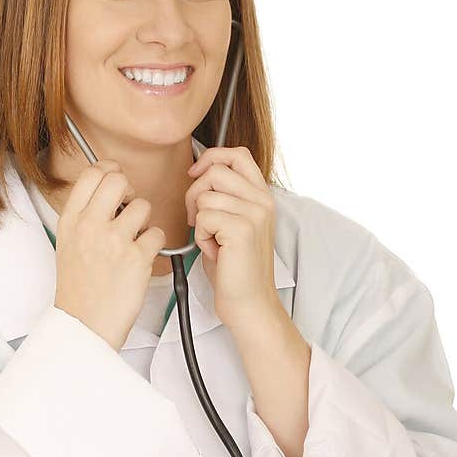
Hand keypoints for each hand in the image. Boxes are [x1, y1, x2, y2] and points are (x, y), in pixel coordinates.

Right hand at [53, 160, 165, 350]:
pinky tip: (141, 259)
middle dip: (130, 191)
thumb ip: (85, 215)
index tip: (116, 181)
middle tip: (129, 208)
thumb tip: (108, 187)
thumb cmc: (80, 288)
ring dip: (144, 223)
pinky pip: (157, 234)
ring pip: (143, 206)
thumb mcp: (68, 244)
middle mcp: (90, 226)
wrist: (85, 324)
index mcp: (71, 220)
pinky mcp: (137, 258)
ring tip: (133, 242)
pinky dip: (154, 246)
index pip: (92, 173)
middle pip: (119, 179)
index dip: (110, 171)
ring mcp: (114, 241)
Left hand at [184, 146, 278, 328]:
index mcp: (261, 196)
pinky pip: (203, 216)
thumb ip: (223, 196)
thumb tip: (197, 173)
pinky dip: (200, 236)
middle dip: (194, 193)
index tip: (195, 175)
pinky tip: (214, 251)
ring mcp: (254, 214)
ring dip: (198, 221)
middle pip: (215, 171)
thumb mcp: (230, 223)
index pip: (237, 154)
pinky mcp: (242, 229)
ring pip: (205, 195)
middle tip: (197, 219)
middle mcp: (262, 201)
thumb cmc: (234, 267)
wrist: (248, 302)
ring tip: (212, 241)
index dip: (211, 158)